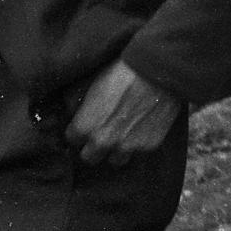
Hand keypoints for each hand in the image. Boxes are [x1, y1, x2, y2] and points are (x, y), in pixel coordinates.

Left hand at [65, 59, 180, 163]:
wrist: (159, 70)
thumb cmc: (123, 72)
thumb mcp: (92, 84)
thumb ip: (78, 104)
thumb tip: (72, 111)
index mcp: (84, 127)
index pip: (72, 140)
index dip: (79, 131)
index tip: (87, 124)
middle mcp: (103, 142)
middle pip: (90, 157)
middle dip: (94, 146)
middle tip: (103, 132)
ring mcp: (127, 146)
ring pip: (116, 160)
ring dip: (117, 149)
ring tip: (125, 132)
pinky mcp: (149, 145)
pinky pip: (139, 152)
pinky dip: (140, 142)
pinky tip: (144, 125)